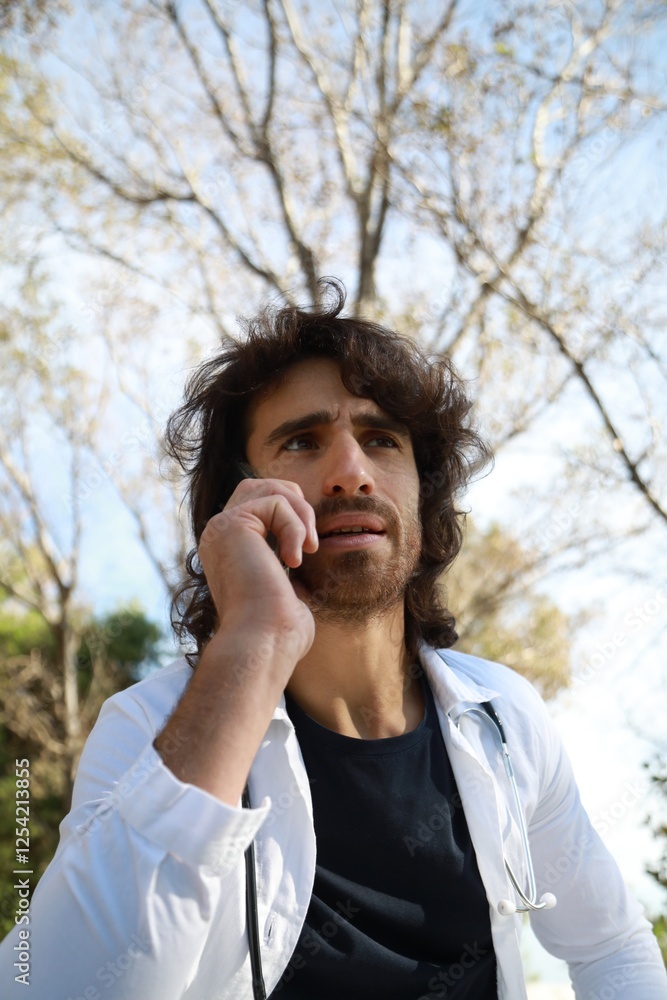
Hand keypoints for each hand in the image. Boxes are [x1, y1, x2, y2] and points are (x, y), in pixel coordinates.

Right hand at [199, 477, 318, 661]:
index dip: (289, 516)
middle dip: (295, 504)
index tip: (304, 553)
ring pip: (270, 488)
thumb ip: (284, 564)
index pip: (259, 506)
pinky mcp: (232, 524)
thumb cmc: (277, 632)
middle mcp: (218, 535)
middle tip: (309, 544)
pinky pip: (276, 502)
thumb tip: (298, 553)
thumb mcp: (285, 591)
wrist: (262, 644)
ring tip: (308, 549)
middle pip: (260, 486)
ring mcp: (221, 528)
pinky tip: (293, 560)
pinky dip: (295, 527)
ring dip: (301, 514)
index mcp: (227, 550)